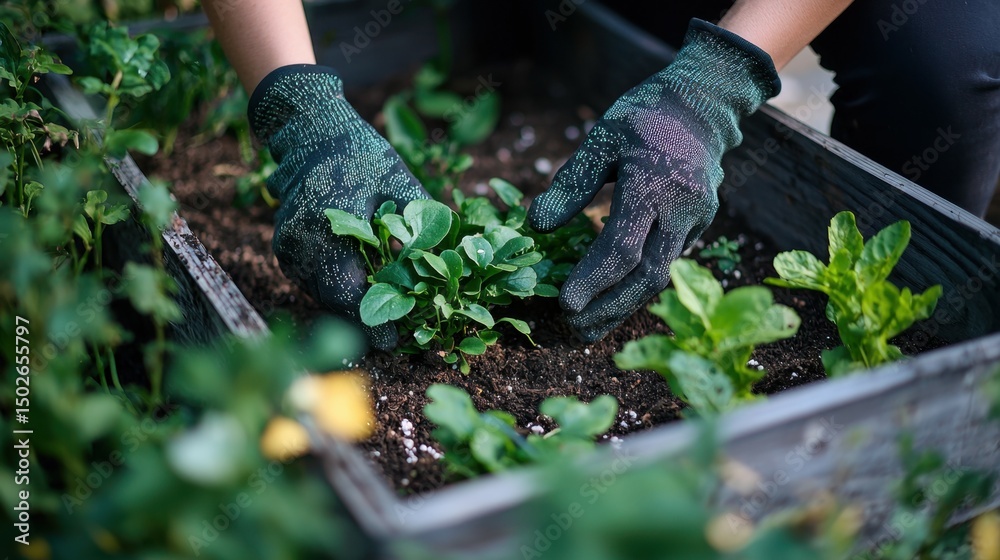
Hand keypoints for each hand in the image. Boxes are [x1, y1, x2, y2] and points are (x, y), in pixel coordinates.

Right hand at [249, 65, 427, 349]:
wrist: (312, 134)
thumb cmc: (362, 157)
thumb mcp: (400, 184)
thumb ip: (422, 225)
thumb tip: (449, 264)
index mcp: (329, 227)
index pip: (349, 293)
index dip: (374, 323)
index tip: (397, 342)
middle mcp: (302, 244)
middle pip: (334, 303)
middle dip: (365, 323)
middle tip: (395, 342)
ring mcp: (290, 249)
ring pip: (322, 296)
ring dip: (350, 310)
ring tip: (383, 325)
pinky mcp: (287, 250)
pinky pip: (313, 283)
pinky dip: (337, 293)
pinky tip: (361, 297)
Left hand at [529, 19, 779, 341]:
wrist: (703, 106)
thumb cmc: (643, 119)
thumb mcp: (601, 139)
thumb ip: (571, 183)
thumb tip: (537, 226)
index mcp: (653, 185)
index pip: (622, 247)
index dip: (593, 280)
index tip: (565, 304)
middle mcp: (680, 209)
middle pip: (647, 275)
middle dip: (609, 308)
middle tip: (573, 330)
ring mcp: (695, 221)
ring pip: (660, 277)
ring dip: (624, 307)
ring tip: (589, 329)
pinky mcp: (698, 226)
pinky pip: (666, 264)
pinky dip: (637, 287)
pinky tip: (612, 302)